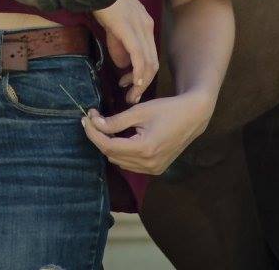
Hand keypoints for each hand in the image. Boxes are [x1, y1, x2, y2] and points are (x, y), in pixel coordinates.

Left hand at [80, 90, 214, 174]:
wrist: (193, 117)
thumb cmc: (167, 109)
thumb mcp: (139, 112)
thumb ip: (115, 121)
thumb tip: (94, 123)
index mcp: (144, 149)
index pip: (108, 145)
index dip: (93, 133)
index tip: (85, 118)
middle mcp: (148, 164)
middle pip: (112, 155)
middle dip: (99, 137)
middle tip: (93, 119)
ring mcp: (153, 169)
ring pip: (120, 161)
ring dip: (109, 146)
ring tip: (105, 127)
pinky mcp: (156, 169)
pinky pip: (131, 164)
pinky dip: (122, 152)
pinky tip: (120, 138)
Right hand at [89, 0, 156, 104]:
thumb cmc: (103, 1)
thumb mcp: (114, 26)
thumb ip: (121, 44)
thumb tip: (124, 65)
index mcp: (145, 24)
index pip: (151, 56)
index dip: (143, 75)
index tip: (130, 85)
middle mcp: (147, 27)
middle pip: (153, 63)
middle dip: (144, 84)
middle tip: (132, 97)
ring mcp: (140, 28)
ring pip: (148, 63)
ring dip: (141, 83)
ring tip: (131, 95)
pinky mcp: (130, 30)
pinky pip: (139, 56)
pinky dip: (138, 72)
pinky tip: (134, 83)